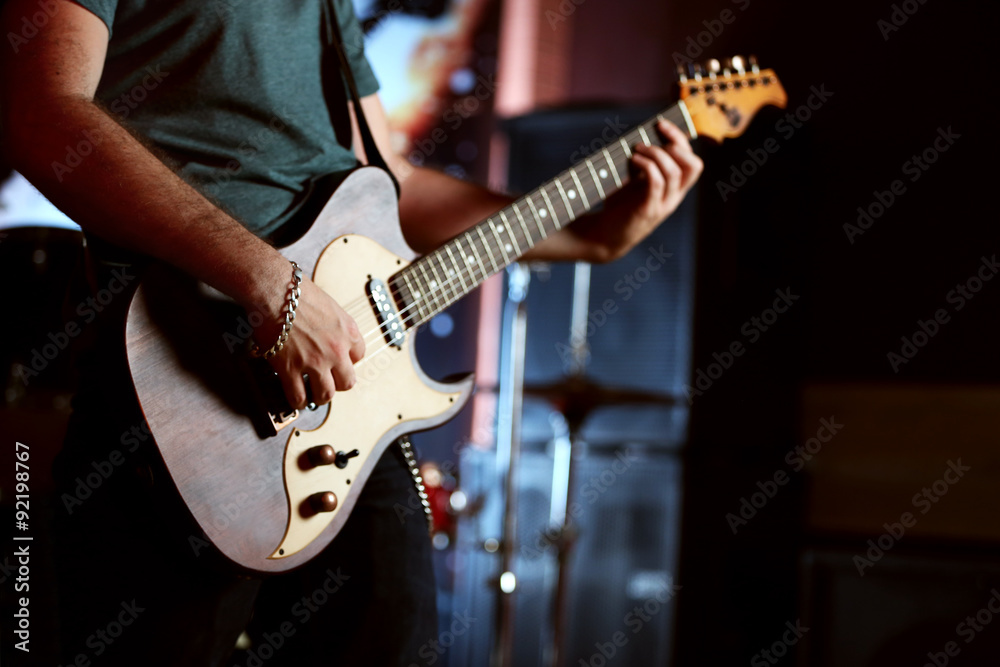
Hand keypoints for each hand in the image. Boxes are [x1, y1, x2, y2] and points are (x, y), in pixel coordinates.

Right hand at [254, 277, 364, 408]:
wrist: (274, 289)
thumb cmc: (296, 290)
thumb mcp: (329, 305)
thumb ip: (333, 324)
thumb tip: (327, 332)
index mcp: (348, 332)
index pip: (359, 356)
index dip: (347, 361)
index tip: (338, 362)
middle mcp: (336, 350)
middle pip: (348, 381)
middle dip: (338, 384)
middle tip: (328, 382)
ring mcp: (315, 361)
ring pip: (325, 394)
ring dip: (319, 396)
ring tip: (312, 394)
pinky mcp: (291, 369)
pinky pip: (298, 396)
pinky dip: (297, 401)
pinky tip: (295, 398)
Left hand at [571, 120, 701, 262]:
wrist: (604, 237)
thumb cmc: (619, 206)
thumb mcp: (635, 183)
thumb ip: (644, 165)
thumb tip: (641, 138)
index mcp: (674, 189)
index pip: (692, 161)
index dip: (681, 140)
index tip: (662, 125)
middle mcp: (673, 197)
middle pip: (693, 165)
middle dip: (678, 142)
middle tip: (658, 130)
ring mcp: (662, 205)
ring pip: (675, 173)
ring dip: (657, 153)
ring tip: (638, 147)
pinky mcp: (648, 210)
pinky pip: (657, 183)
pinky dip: (648, 166)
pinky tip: (634, 159)